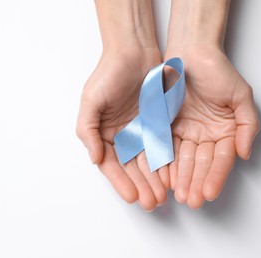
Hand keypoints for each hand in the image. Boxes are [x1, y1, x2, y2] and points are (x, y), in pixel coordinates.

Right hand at [76, 48, 169, 210]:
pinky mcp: (158, 123)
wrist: (134, 51)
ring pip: (148, 161)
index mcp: (103, 133)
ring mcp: (140, 130)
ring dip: (154, 179)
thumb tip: (94, 159)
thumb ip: (88, 130)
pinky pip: (163, 146)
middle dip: (141, 185)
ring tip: (163, 196)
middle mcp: (121, 135)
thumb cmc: (109, 73)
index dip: (121, 182)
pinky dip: (166, 162)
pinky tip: (171, 176)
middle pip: (131, 167)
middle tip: (152, 203)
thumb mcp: (91, 100)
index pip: (111, 164)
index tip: (132, 197)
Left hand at [164, 47, 259, 208]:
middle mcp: (204, 135)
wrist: (189, 52)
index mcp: (223, 131)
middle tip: (190, 201)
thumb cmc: (216, 71)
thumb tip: (245, 153)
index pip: (220, 159)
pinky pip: (164, 147)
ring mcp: (184, 132)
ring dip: (180, 178)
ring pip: (182, 160)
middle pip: (200, 163)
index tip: (208, 193)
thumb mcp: (240, 95)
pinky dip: (164, 162)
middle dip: (195, 183)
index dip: (215, 176)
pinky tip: (163, 177)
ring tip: (177, 195)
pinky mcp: (165, 127)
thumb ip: (246, 124)